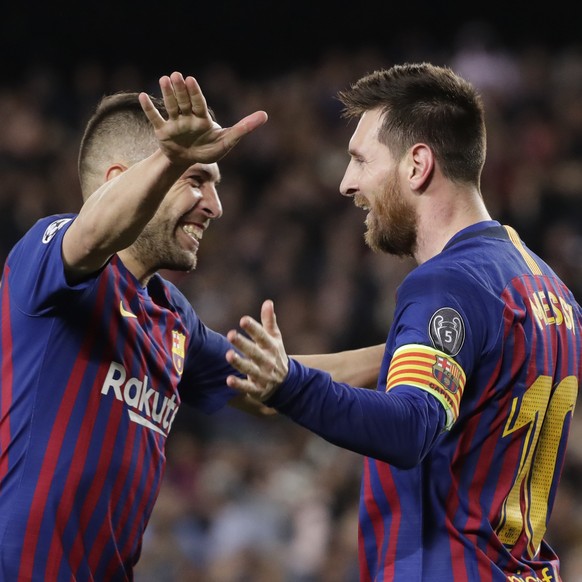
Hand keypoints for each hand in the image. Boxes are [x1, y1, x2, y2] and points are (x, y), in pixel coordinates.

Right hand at [139, 71, 267, 164]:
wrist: (190, 162)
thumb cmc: (209, 150)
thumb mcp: (228, 141)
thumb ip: (244, 128)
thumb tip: (265, 115)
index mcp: (202, 118)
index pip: (199, 104)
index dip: (195, 93)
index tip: (190, 80)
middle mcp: (187, 118)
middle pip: (184, 102)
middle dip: (180, 90)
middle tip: (176, 75)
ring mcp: (175, 124)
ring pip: (170, 107)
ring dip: (166, 94)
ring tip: (163, 79)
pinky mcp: (163, 132)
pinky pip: (156, 119)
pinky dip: (149, 109)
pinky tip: (142, 96)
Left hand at [226, 300, 288, 401]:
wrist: (286, 384)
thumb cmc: (275, 355)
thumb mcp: (275, 338)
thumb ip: (269, 321)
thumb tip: (268, 302)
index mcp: (271, 347)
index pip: (262, 336)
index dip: (253, 328)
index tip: (243, 320)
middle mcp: (268, 361)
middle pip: (254, 352)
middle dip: (243, 344)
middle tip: (230, 335)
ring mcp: (263, 376)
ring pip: (250, 369)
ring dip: (239, 363)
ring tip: (228, 355)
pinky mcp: (257, 390)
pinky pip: (247, 388)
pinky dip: (239, 385)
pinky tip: (228, 380)